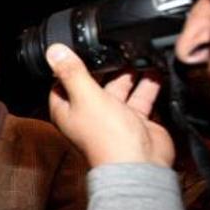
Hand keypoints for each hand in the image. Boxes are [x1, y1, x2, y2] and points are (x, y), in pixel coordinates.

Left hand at [46, 44, 173, 167]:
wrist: (138, 163)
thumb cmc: (106, 136)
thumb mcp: (85, 96)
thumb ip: (72, 72)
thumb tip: (54, 51)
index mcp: (68, 109)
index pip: (62, 83)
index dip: (69, 66)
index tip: (78, 47)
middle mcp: (89, 113)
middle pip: (94, 82)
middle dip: (105, 66)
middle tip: (114, 46)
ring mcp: (113, 116)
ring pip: (120, 88)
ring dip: (129, 72)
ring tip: (138, 52)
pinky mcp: (135, 120)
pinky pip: (141, 97)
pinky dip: (148, 83)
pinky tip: (155, 68)